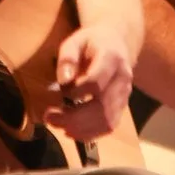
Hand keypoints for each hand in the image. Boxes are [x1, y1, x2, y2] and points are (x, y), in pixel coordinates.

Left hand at [47, 19, 134, 141]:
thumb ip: (68, 58)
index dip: (76, 92)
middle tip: (50, 118)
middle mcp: (122, 79)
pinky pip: (110, 126)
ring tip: (59, 126)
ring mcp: (125, 95)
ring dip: (81, 129)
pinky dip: (91, 133)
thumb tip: (64, 81)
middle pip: (102, 107)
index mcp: (111, 58)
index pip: (96, 82)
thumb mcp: (75, 41)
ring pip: (107, 121)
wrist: (117, 43)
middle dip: (74, 118)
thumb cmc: (92, 42)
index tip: (58, 93)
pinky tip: (73, 131)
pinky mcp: (122, 107)